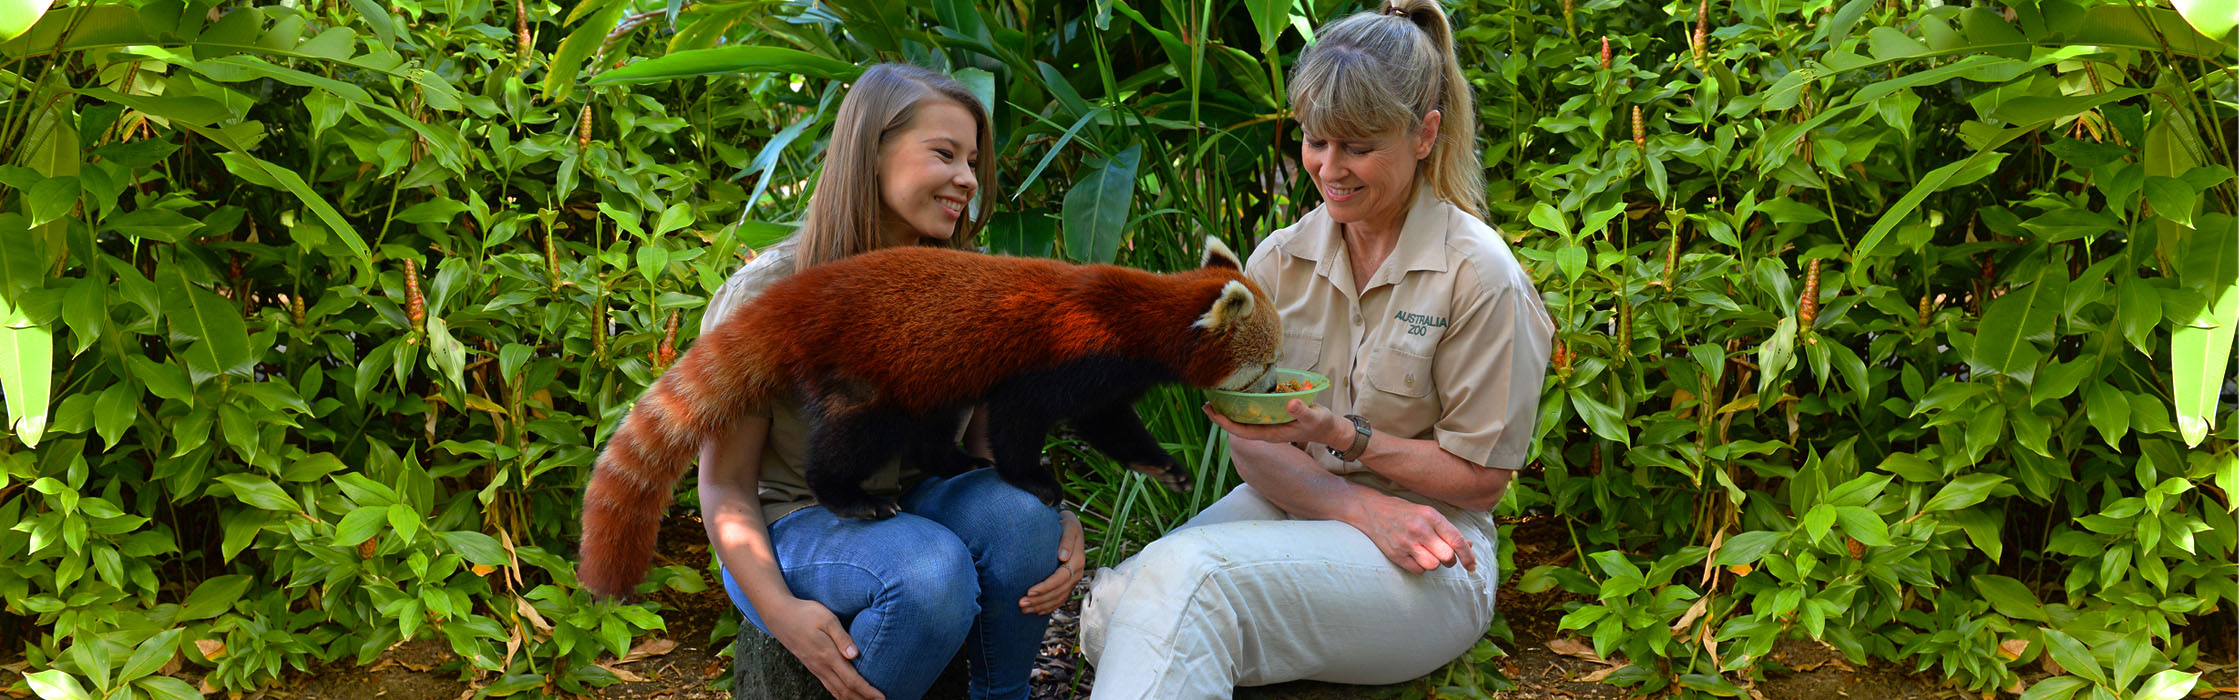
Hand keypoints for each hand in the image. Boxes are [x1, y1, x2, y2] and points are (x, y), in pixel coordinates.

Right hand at [763, 596, 883, 699]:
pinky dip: (839, 694)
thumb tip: (855, 655)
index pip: (851, 680)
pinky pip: (828, 686)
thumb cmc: (806, 613)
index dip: (867, 691)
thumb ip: (842, 637)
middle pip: (845, 691)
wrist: (779, 614)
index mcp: (827, 655)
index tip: (881, 698)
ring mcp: (815, 668)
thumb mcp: (827, 619)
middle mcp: (821, 666)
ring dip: (852, 699)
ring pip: (835, 691)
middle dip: (863, 699)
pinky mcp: (811, 666)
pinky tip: (846, 695)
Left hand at [1020, 510, 1084, 613]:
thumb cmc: (1065, 524)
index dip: (1045, 587)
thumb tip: (1062, 556)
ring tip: (1024, 610)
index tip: (1029, 591)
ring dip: (1041, 606)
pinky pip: (1060, 599)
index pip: (1060, 579)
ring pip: (1058, 598)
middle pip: (1058, 592)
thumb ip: (1066, 540)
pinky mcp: (1068, 583)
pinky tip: (1036, 611)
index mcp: (1077, 561)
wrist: (1070, 525)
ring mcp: (1073, 580)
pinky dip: (1048, 607)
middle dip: (1039, 600)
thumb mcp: (1068, 526)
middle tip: (1021, 604)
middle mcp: (1077, 573)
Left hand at [1202, 400, 1341, 446]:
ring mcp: (1270, 423)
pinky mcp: (1274, 415)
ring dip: (1231, 408)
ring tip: (1217, 396)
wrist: (1329, 428)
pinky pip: (1254, 411)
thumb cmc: (1321, 424)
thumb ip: (1302, 411)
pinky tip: (1239, 392)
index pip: (1242, 431)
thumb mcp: (1313, 417)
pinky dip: (1244, 403)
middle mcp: (1267, 429)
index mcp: (1271, 433)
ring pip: (1245, 418)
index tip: (1212, 412)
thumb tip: (1289, 403)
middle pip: (1238, 424)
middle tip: (1206, 401)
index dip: (1225, 423)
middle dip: (1222, 415)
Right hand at [1351, 494, 1475, 573]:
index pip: (1456, 540)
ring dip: (1434, 564)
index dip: (1468, 556)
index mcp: (1431, 516)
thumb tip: (1470, 545)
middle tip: (1444, 556)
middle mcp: (1420, 529)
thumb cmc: (1405, 513)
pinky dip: (1420, 568)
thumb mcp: (1428, 514)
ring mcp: (1406, 543)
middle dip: (1450, 560)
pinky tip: (1415, 557)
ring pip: (1433, 566)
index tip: (1472, 565)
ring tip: (1427, 555)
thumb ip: (1448, 530)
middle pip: (1447, 556)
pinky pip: (1418, 571)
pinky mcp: (1396, 554)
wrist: (1372, 511)